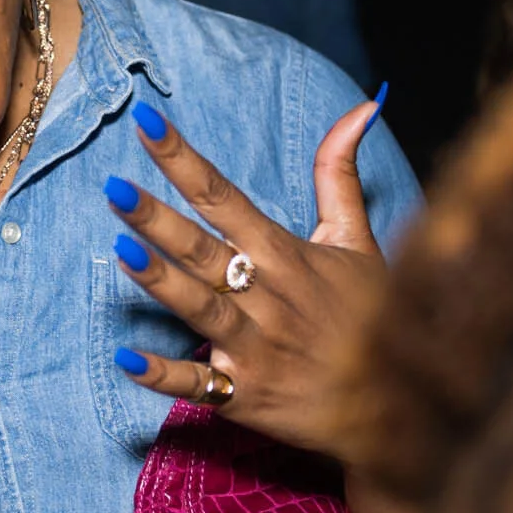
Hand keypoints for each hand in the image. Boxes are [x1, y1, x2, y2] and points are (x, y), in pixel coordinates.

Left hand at [106, 100, 386, 468]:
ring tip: (122, 250)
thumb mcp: (358, 241)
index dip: (184, 160)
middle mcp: (268, 295)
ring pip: (200, 309)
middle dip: (157, 218)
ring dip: (162, 281)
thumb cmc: (372, 314)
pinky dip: (164, 374)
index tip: (146, 123)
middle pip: (204, 249)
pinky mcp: (247, 394)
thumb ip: (340, 175)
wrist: (399, 405)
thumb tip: (362, 107)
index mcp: (285, 254)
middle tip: (113, 188)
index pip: (223, 196)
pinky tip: (126, 359)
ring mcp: (257, 346)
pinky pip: (200, 383)